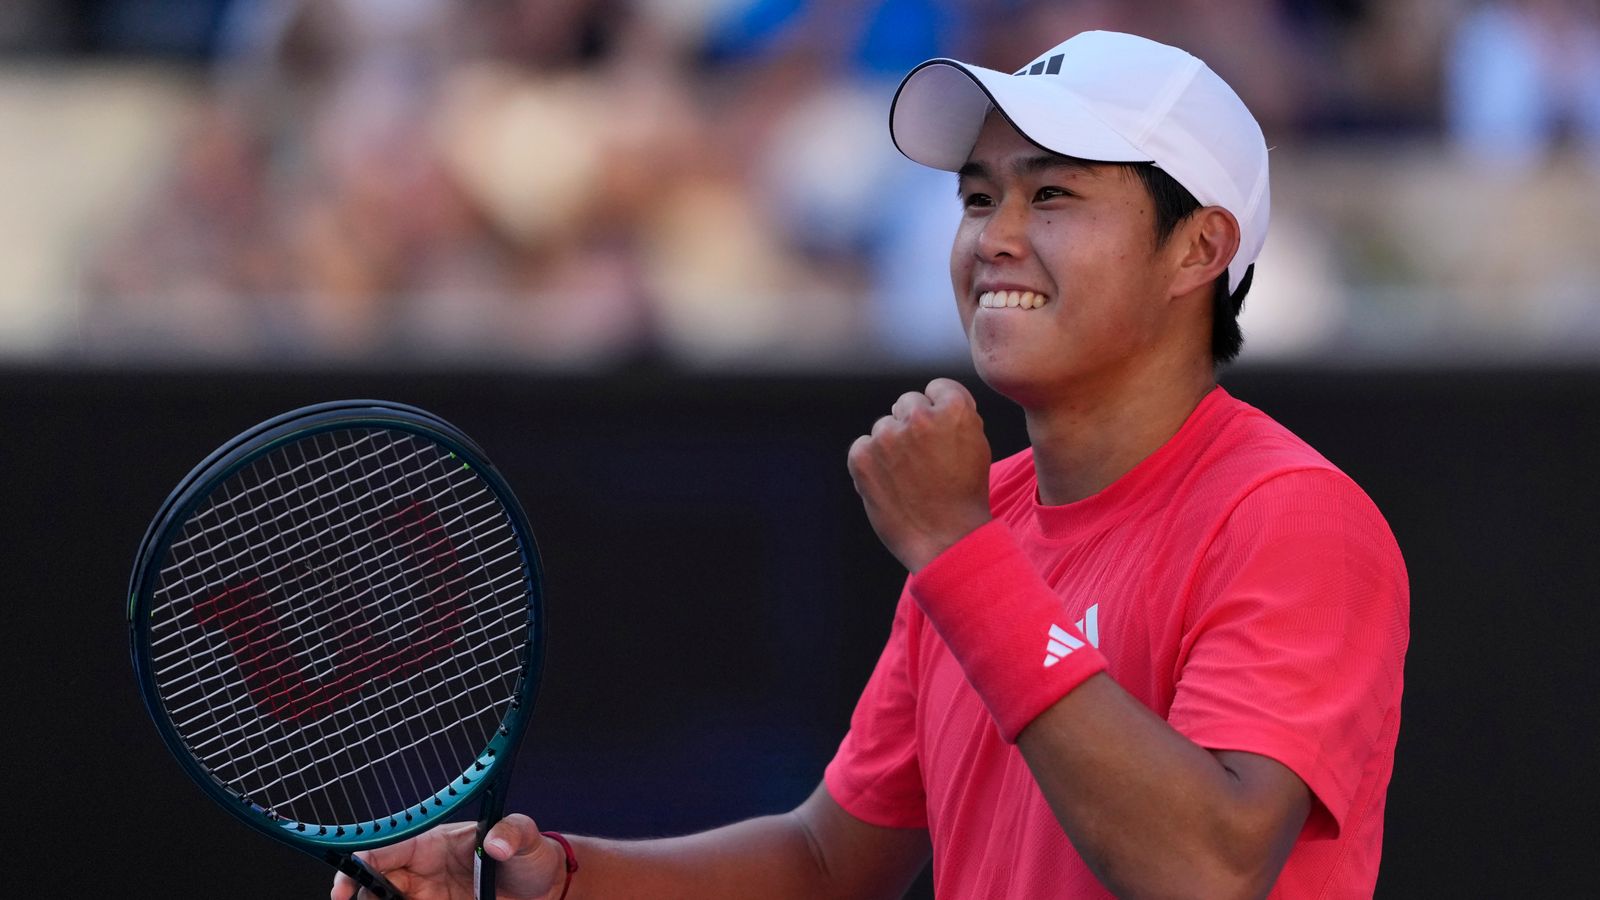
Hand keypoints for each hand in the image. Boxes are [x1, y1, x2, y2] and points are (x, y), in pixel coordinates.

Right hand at [330, 814, 568, 899]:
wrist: (545, 889)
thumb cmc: (530, 856)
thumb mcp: (527, 839)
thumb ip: (514, 832)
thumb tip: (498, 841)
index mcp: (431, 844)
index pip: (385, 849)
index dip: (358, 866)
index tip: (343, 888)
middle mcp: (421, 872)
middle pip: (373, 885)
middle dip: (359, 898)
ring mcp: (425, 897)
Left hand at [847, 378, 992, 571]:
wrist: (946, 540)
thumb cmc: (965, 495)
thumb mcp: (976, 445)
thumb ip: (954, 416)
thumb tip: (930, 399)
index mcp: (954, 409)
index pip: (937, 389)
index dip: (940, 412)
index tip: (941, 436)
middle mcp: (918, 416)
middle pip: (907, 403)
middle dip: (913, 425)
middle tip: (924, 459)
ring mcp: (887, 436)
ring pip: (884, 427)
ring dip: (892, 446)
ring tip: (909, 478)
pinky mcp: (861, 456)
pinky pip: (862, 447)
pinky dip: (871, 464)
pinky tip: (889, 484)